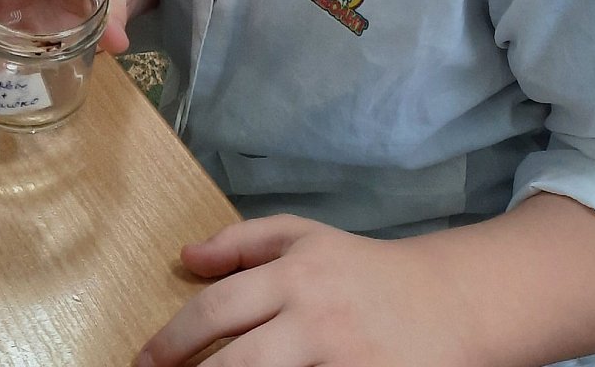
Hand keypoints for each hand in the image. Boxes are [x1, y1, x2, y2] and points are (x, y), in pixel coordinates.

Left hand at [136, 217, 468, 366]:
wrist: (450, 302)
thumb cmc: (365, 272)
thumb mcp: (306, 238)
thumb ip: (244, 242)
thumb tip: (186, 256)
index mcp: (295, 275)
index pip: (217, 309)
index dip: (172, 340)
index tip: (144, 361)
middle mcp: (316, 318)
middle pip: (239, 363)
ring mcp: (345, 361)